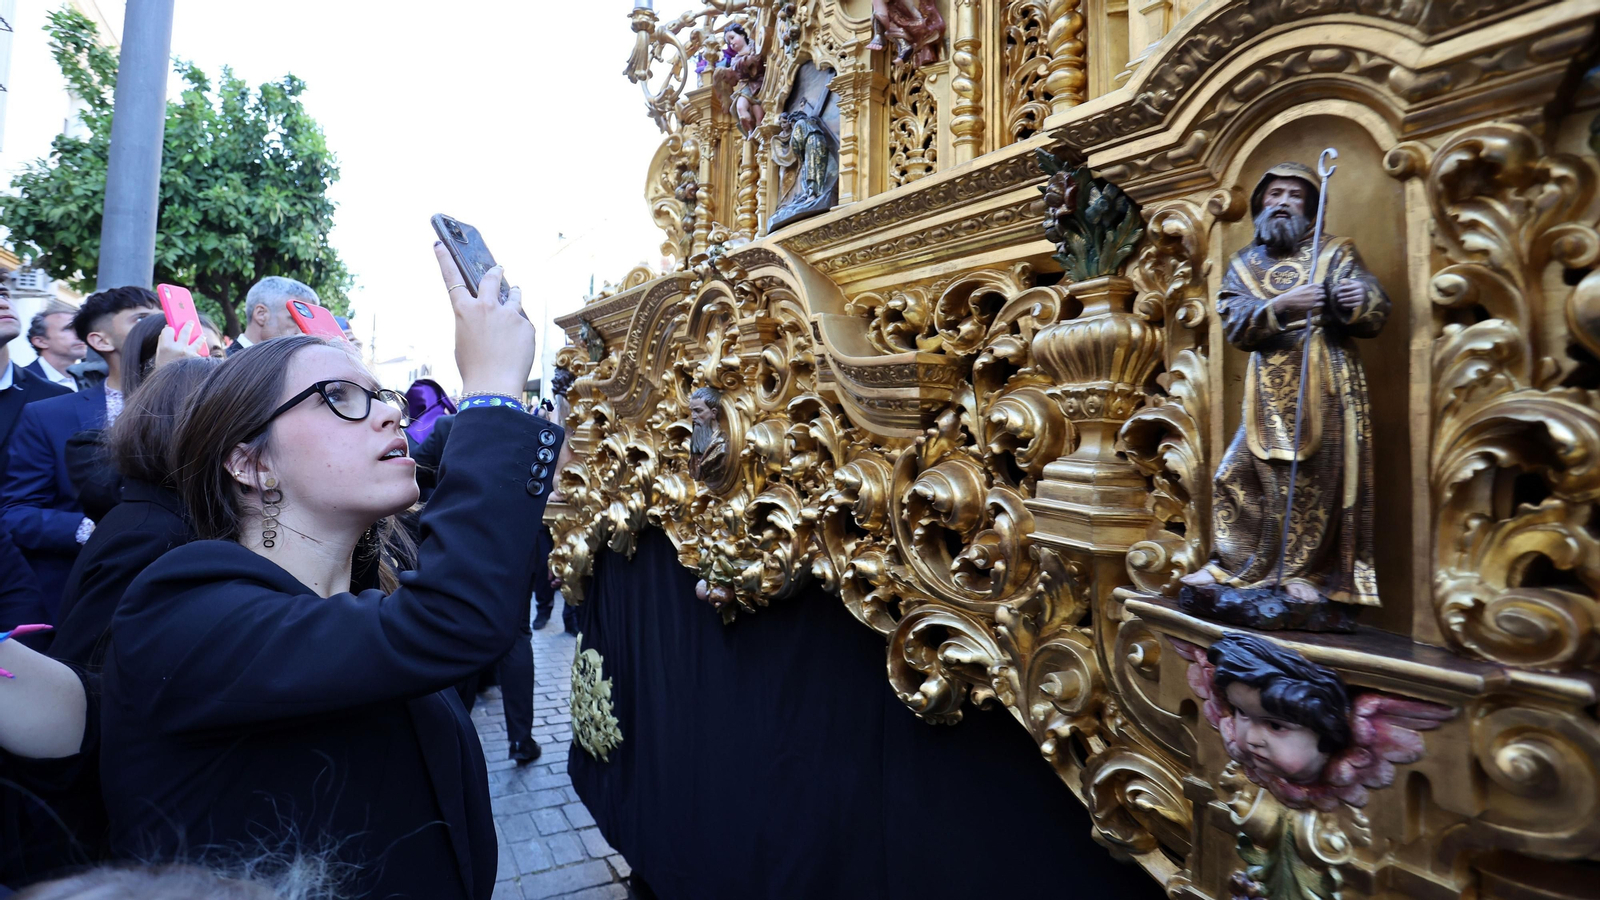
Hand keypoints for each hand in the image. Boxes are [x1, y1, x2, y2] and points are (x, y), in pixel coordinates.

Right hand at [153, 322, 204, 367]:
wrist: (171, 383)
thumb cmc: (164, 367)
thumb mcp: (160, 355)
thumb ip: (163, 342)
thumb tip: (169, 329)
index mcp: (166, 346)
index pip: (169, 330)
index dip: (170, 329)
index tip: (172, 328)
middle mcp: (178, 348)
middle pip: (185, 331)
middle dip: (189, 325)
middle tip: (191, 322)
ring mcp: (189, 354)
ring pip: (198, 340)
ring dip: (200, 337)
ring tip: (202, 335)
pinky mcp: (196, 360)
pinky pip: (199, 353)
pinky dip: (200, 353)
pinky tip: (201, 352)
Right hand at [433, 242, 535, 399]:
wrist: (494, 385)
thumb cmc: (474, 367)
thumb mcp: (464, 340)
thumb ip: (474, 321)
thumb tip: (489, 315)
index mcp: (464, 310)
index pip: (452, 278)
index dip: (444, 260)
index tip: (440, 244)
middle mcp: (487, 306)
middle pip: (491, 278)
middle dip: (495, 272)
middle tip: (498, 268)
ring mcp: (509, 314)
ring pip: (514, 296)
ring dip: (513, 296)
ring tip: (513, 301)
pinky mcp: (526, 325)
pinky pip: (523, 322)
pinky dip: (521, 329)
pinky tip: (517, 345)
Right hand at [1272, 283, 1326, 316]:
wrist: (1288, 300)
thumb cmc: (1293, 293)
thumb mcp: (1302, 287)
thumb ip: (1309, 287)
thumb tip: (1314, 287)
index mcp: (1311, 286)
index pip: (1322, 286)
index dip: (1321, 289)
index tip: (1319, 291)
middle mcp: (1314, 291)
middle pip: (1324, 291)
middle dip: (1322, 294)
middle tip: (1318, 297)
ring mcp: (1314, 298)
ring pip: (1324, 297)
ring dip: (1322, 299)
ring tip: (1318, 301)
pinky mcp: (1313, 305)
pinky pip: (1322, 304)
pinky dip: (1321, 304)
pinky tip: (1317, 304)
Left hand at [1333, 281, 1365, 310]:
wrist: (1364, 294)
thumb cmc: (1355, 287)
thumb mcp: (1352, 283)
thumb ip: (1347, 281)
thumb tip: (1341, 281)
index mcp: (1359, 285)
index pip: (1349, 287)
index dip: (1343, 288)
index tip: (1338, 289)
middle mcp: (1361, 291)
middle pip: (1350, 293)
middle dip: (1342, 295)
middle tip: (1337, 296)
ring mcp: (1362, 297)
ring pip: (1351, 299)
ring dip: (1344, 300)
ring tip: (1339, 300)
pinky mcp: (1361, 303)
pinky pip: (1353, 304)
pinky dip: (1347, 305)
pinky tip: (1342, 304)